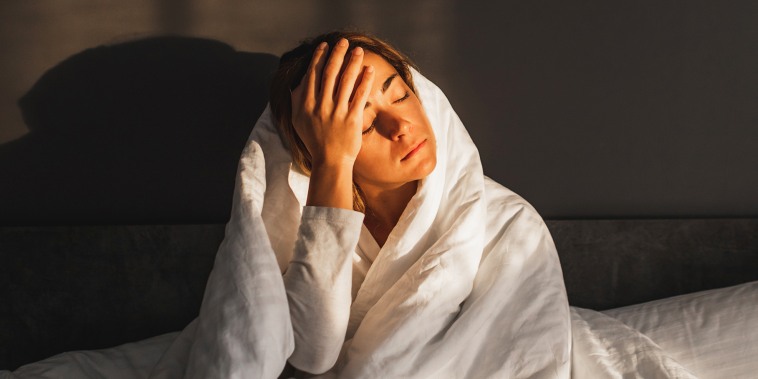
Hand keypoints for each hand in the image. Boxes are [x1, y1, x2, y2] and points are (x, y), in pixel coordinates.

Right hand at [290, 38, 374, 168]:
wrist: (330, 161)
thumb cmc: (314, 141)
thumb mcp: (298, 121)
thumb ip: (296, 101)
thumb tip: (297, 83)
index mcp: (305, 105)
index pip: (313, 75)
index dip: (319, 57)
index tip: (325, 46)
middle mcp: (320, 106)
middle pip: (329, 73)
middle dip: (337, 54)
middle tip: (343, 42)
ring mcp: (337, 112)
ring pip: (345, 81)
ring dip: (352, 63)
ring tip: (358, 51)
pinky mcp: (352, 119)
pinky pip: (359, 95)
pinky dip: (364, 81)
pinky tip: (369, 70)